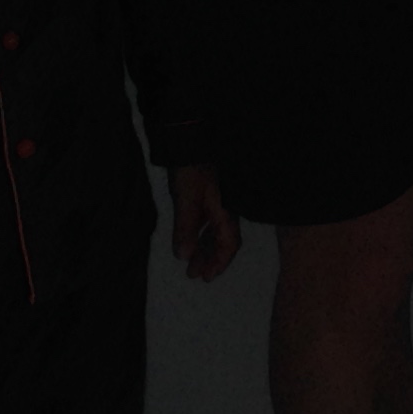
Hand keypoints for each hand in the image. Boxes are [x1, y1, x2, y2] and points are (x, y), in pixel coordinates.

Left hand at [171, 164, 242, 281]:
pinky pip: (209, 218)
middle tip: (195, 275)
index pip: (229, 243)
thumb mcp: (186, 198)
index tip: (207, 277)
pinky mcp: (210, 191)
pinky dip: (200, 231)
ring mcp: (219, 198)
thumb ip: (186, 228)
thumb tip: (183, 256)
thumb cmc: (191, 165)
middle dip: (209, 258)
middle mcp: (226, 206)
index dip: (219, 262)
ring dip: (203, 246)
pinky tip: (190, 237)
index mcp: (226, 209)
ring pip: (215, 229)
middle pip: (223, 239)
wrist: (191, 136)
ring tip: (189, 262)